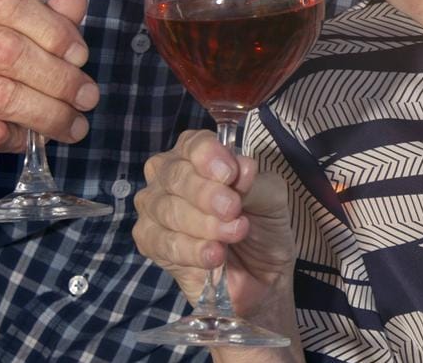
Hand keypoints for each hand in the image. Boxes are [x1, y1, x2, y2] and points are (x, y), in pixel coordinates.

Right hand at [0, 0, 96, 194]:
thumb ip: (36, 18)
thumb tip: (77, 2)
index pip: (6, 2)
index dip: (52, 29)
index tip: (81, 55)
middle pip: (6, 50)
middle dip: (58, 77)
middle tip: (88, 97)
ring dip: (47, 113)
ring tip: (73, 126)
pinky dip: (16, 137)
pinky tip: (28, 139)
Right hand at [134, 130, 297, 316]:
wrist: (260, 278)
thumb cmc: (263, 228)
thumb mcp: (271, 199)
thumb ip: (255, 183)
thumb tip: (242, 168)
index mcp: (199, 156)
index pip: (193, 144)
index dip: (208, 156)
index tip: (229, 174)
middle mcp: (171, 177)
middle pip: (176, 175)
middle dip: (207, 195)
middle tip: (233, 211)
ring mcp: (156, 210)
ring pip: (168, 210)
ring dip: (205, 225)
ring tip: (234, 235)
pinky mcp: (151, 243)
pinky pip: (163, 242)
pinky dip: (191, 250)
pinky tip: (214, 256)